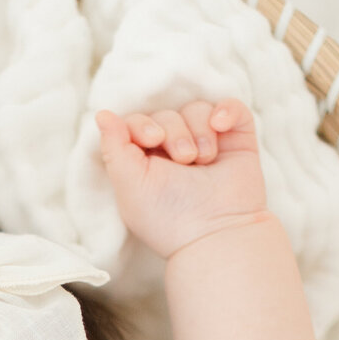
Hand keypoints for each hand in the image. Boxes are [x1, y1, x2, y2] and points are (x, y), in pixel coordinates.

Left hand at [96, 98, 268, 260]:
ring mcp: (206, 144)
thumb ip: (113, 148)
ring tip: (203, 160)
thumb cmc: (168, 217)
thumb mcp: (129, 184)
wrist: (215, 232)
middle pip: (167, 114)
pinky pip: (230, 107)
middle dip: (175, 132)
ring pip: (197, 109)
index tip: (154, 139)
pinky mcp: (236, 140)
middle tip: (184, 160)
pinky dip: (226, 110)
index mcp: (146, 162)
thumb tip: (102, 114)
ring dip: (199, 130)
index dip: (144, 123)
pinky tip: (221, 125)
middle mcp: (174, 151)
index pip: (138, 122)